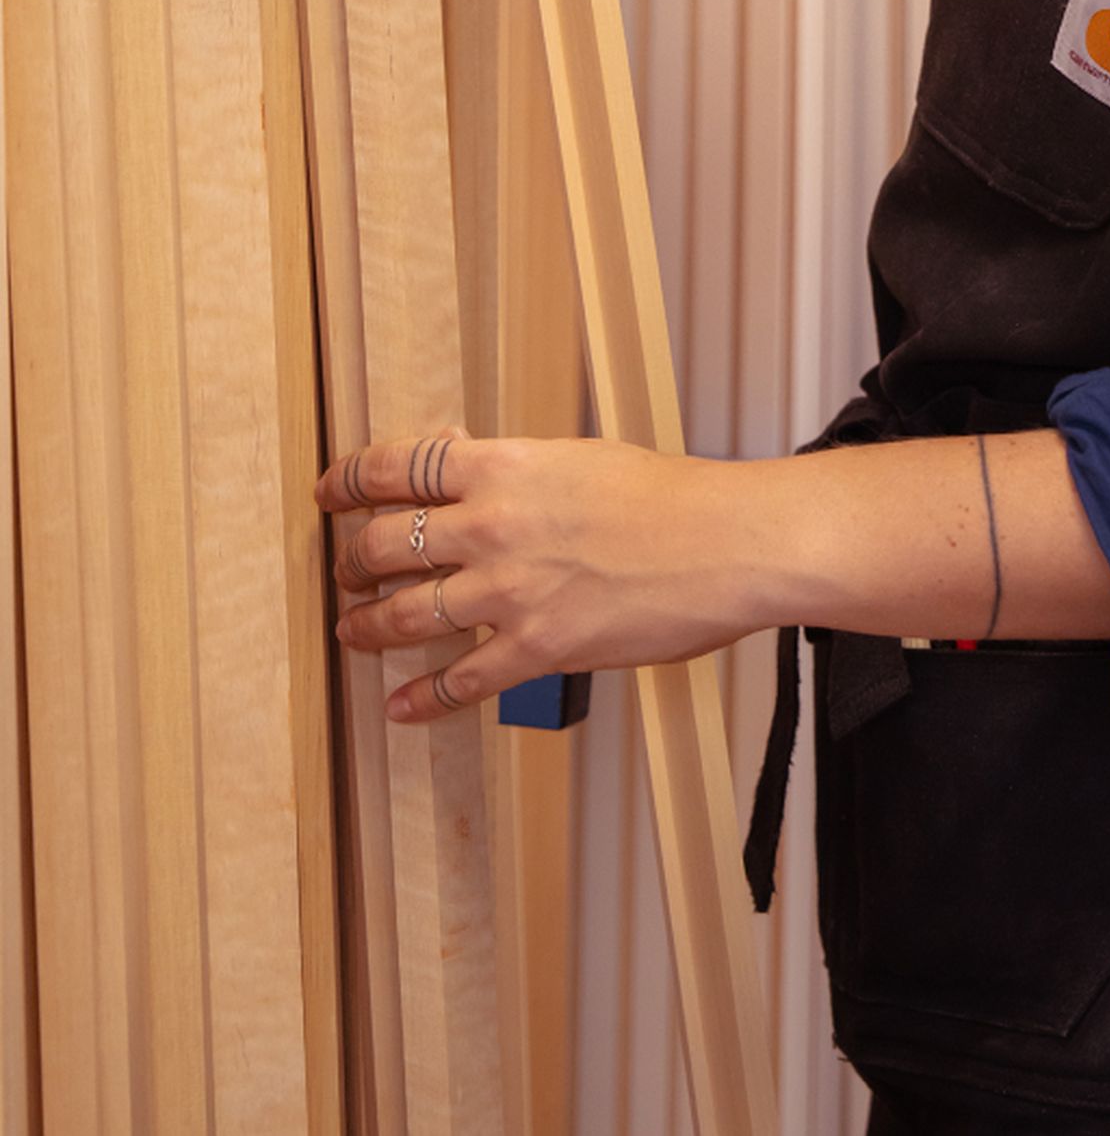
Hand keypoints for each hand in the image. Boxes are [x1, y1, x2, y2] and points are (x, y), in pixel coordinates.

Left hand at [319, 428, 774, 722]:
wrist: (726, 543)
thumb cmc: (669, 497)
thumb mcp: (580, 458)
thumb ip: (518, 469)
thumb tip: (470, 470)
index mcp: (506, 465)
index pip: (400, 466)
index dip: (351, 480)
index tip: (331, 491)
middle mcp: (493, 525)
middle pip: (385, 542)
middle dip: (352, 561)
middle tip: (345, 569)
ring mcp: (509, 591)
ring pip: (403, 615)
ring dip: (367, 627)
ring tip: (352, 631)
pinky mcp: (536, 649)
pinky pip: (458, 680)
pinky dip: (421, 698)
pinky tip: (401, 705)